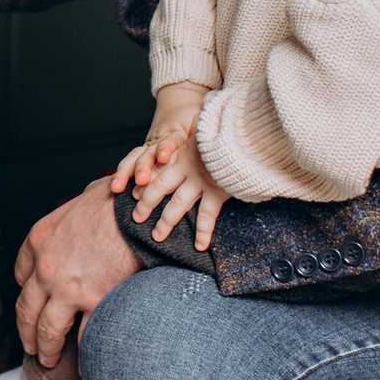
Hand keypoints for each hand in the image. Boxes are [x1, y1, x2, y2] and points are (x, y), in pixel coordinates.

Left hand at [12, 180, 144, 367]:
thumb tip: (89, 204)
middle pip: (27, 310)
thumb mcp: (83, 197)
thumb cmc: (117, 199)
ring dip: (46, 350)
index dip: (26, 289)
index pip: (21, 272)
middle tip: (30, 347)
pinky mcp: (95, 304)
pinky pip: (83, 339)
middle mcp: (46, 270)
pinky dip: (83, 358)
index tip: (32, 301)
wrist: (138, 212)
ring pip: (48, 331)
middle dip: (27, 332)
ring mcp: (68, 290)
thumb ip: (78, 212)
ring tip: (48, 361)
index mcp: (39, 241)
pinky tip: (82, 370)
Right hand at [110, 81, 205, 200]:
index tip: (164, 156)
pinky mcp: (145, 150)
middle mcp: (159, 140)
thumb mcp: (203, 120)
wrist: (180, 99)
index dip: (166, 148)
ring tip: (116, 187)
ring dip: (125, 173)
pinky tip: (114, 188)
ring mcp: (150, 145)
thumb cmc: (196, 114)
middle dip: (142, 167)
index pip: (169, 141)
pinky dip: (123, 174)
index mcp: (176, 132)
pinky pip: (131, 161)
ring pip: (134, 158)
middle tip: (141, 180)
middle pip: (148, 153)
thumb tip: (219, 138)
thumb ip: (206, 131)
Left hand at [132, 130, 230, 249]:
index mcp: (181, 152)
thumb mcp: (204, 134)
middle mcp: (186, 166)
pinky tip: (200, 246)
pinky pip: (206, 216)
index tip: (133, 193)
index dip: (143, 182)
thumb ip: (195, 143)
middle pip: (158, 188)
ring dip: (165, 222)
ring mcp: (200, 180)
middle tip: (137, 218)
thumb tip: (192, 146)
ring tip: (157, 237)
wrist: (245, 133)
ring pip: (176, 205)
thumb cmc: (226, 133)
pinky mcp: (217, 190)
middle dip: (146, 204)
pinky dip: (203, 232)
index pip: (155, 168)